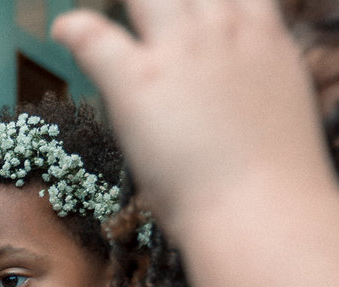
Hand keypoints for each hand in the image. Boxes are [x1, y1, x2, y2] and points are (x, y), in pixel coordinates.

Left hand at [52, 0, 331, 229]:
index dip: (204, 1)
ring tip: (93, 14)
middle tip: (143, 12)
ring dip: (127, 2)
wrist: (262, 212)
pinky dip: (74, 29)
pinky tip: (63, 31)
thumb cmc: (270, 182)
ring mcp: (180, 52)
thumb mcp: (275, 108)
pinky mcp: (138, 81)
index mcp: (262, 36)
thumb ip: (245, 83)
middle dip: (161, 0)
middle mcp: (222, 30)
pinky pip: (93, 35)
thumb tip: (226, 93)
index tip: (187, 11)